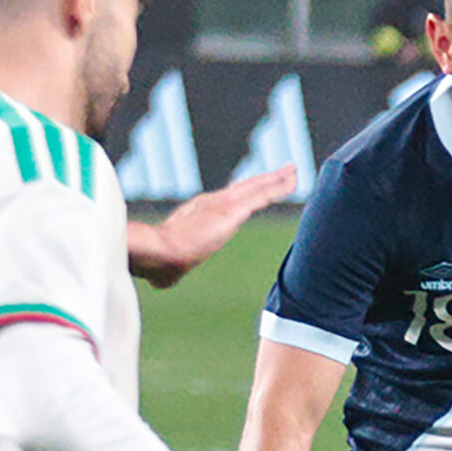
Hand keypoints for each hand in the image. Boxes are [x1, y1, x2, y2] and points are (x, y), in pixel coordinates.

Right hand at [128, 166, 297, 287]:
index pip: (224, 200)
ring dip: (277, 178)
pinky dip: (279, 187)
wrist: (159, 252)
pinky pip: (263, 195)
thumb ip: (168, 271)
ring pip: (257, 187)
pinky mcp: (233, 210)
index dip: (240, 194)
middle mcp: (211, 202)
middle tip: (281, 172)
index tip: (251, 189)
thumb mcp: (166, 268)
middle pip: (244, 187)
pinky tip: (293, 180)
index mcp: (196, 213)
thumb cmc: (158, 264)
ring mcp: (223, 204)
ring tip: (294, 170)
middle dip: (262, 180)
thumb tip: (159, 281)